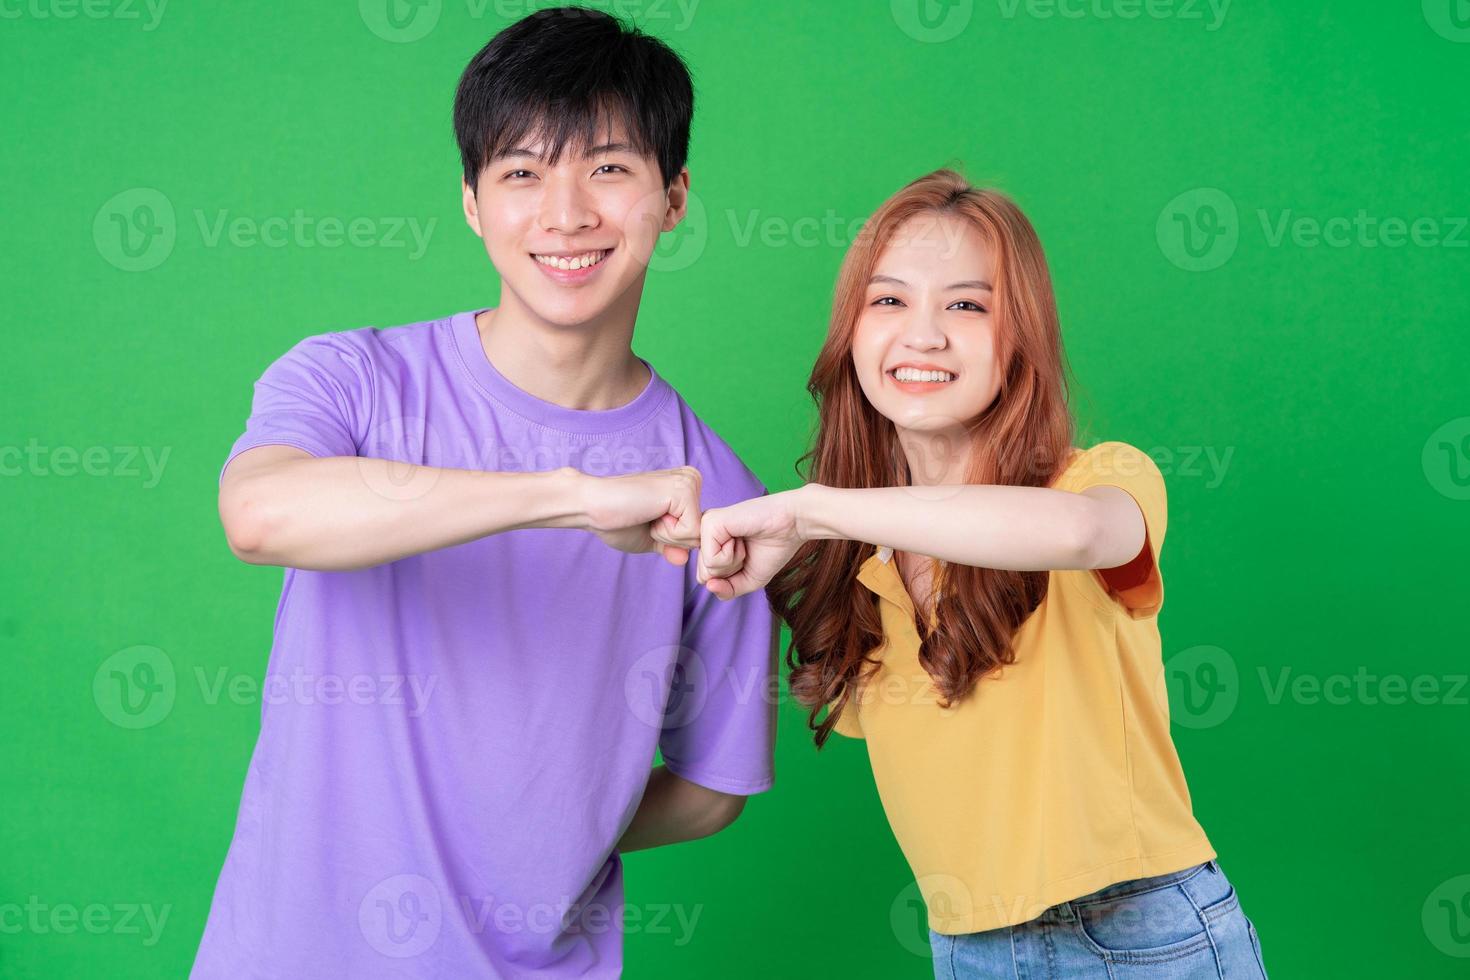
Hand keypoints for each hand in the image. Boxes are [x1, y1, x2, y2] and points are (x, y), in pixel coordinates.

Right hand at [578, 466, 702, 564]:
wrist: (590, 506)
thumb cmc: (615, 520)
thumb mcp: (650, 538)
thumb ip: (671, 547)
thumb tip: (684, 559)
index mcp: (685, 488)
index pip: (697, 533)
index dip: (670, 539)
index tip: (647, 519)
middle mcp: (691, 480)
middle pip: (700, 535)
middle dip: (670, 538)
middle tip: (644, 517)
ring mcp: (689, 483)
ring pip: (696, 535)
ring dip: (666, 535)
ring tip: (645, 514)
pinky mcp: (683, 490)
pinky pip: (690, 532)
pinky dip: (665, 533)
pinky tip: (648, 513)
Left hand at [697, 489, 805, 598]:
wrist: (791, 526)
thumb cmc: (773, 548)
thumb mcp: (747, 579)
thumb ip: (727, 590)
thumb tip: (709, 587)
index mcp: (710, 544)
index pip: (706, 579)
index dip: (731, 577)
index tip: (746, 556)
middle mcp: (704, 534)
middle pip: (704, 577)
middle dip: (731, 572)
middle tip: (746, 549)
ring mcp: (705, 527)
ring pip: (706, 570)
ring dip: (732, 563)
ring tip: (743, 542)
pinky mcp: (710, 523)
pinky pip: (711, 560)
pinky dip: (731, 556)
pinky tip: (740, 538)